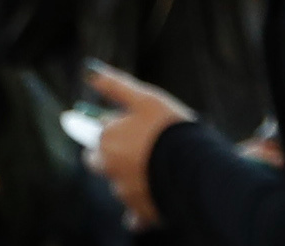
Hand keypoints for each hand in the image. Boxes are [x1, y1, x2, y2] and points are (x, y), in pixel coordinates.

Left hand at [82, 66, 191, 225]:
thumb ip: (114, 86)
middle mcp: (110, 170)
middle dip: (115, 158)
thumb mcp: (144, 98)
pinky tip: (154, 197)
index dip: (110, 133)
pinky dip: (140, 209)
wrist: (196, 169)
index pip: (94, 139)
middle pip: (102, 165)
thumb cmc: (170, 129)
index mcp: (106, 142)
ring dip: (132, 179)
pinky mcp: (141, 212)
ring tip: (158, 168)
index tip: (127, 130)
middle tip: (142, 150)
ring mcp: (125, 193)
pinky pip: (135, 214)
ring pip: (121, 186)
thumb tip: (88, 71)